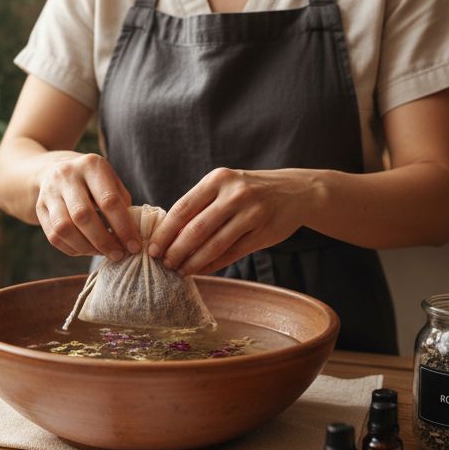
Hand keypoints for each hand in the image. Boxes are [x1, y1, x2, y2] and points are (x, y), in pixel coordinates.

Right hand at [34, 153, 141, 261]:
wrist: (58, 170)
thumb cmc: (95, 182)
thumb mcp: (112, 182)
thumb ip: (123, 205)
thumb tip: (131, 237)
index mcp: (91, 165)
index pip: (108, 201)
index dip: (123, 227)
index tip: (134, 246)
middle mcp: (67, 175)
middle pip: (83, 216)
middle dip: (103, 241)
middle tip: (118, 255)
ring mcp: (50, 191)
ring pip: (64, 228)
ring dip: (86, 248)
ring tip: (103, 253)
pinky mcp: (39, 208)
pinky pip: (54, 236)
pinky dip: (73, 249)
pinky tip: (87, 250)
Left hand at [147, 168, 319, 275]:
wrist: (296, 191)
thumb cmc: (249, 190)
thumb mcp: (225, 185)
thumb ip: (200, 204)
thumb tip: (166, 234)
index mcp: (218, 179)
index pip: (183, 208)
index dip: (165, 232)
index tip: (152, 248)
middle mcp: (235, 194)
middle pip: (196, 229)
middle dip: (176, 250)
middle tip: (164, 264)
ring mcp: (252, 214)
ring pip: (214, 245)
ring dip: (193, 262)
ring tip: (180, 270)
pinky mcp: (264, 234)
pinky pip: (232, 254)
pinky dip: (212, 265)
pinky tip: (201, 271)